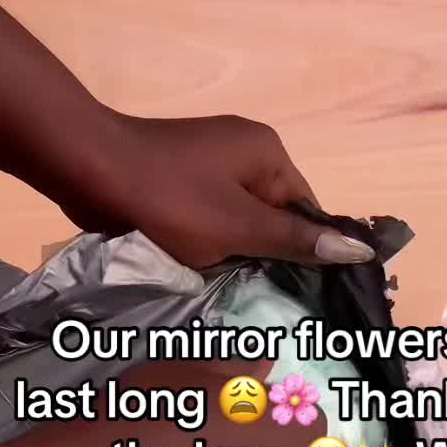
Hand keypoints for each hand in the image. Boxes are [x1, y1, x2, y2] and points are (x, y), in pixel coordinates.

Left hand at [58, 110, 375, 270]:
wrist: (86, 167)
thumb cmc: (169, 199)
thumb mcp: (239, 228)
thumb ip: (297, 241)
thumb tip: (360, 250)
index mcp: (268, 154)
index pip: (308, 210)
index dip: (310, 251)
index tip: (307, 291)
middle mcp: (244, 149)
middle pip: (275, 214)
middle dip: (271, 253)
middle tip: (267, 297)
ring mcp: (208, 160)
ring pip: (240, 218)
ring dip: (237, 250)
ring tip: (233, 286)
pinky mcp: (178, 175)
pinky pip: (210, 214)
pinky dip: (210, 239)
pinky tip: (201, 265)